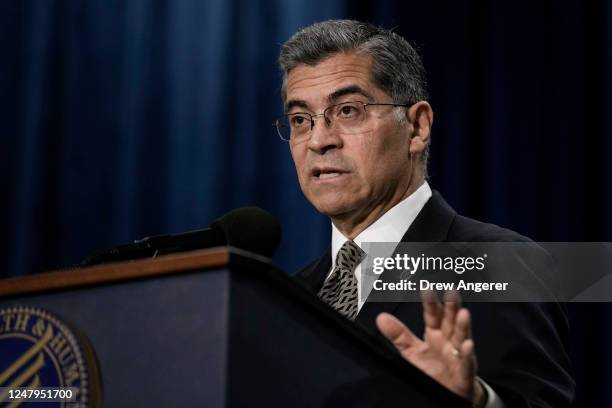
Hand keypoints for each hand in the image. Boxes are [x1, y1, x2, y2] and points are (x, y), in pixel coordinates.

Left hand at [376, 291, 486, 406]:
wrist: (448, 393)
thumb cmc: (432, 369)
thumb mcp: (411, 351)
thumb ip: (398, 335)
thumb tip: (381, 318)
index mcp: (435, 334)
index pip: (432, 316)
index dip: (430, 303)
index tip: (427, 289)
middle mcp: (448, 341)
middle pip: (450, 322)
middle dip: (451, 307)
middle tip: (451, 292)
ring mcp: (457, 355)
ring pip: (461, 338)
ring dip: (462, 326)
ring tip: (463, 313)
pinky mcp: (464, 372)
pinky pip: (466, 363)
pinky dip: (467, 354)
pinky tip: (467, 344)